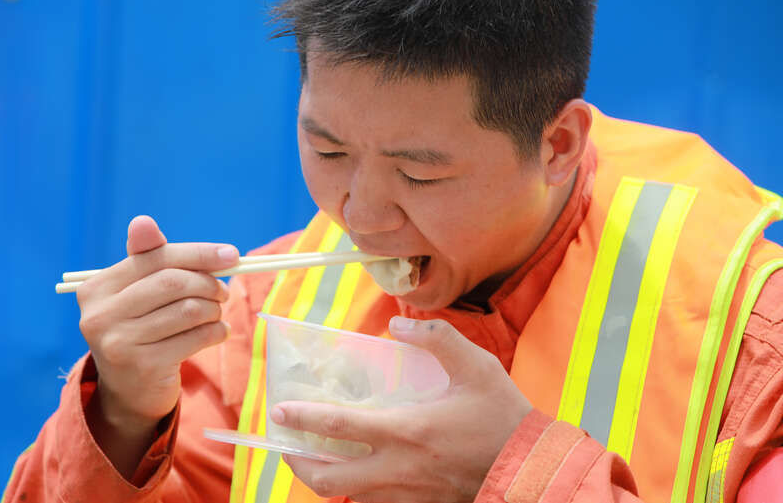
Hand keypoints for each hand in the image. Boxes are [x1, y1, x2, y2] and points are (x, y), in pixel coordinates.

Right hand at [77, 215, 238, 475]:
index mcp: (97, 287)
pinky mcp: (143, 365)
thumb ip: (150, 258)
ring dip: (214, 309)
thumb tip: (143, 221)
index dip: (199, 254)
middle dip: (209, 283)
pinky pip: (196, 337)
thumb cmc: (142, 329)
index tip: (233, 255)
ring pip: (189, 310)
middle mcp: (99, 314)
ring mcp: (118, 342)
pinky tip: (217, 332)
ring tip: (216, 314)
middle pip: (174, 282)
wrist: (130, 392)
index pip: (156, 257)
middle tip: (223, 292)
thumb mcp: (141, 293)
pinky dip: (216, 331)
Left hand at [271, 316, 532, 502]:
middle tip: (286, 447)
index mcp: (407, 429)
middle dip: (297, 464)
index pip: (340, 426)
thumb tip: (398, 324)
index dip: (304, 418)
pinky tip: (359, 474)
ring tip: (316, 459)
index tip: (279, 410)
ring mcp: (406, 493)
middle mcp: (398, 467)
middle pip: (327, 478)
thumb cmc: (502, 416)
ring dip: (324, 479)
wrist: (530, 467)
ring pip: (347, 496)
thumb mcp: (476, 365)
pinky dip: (357, 491)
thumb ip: (436, 337)